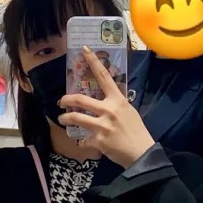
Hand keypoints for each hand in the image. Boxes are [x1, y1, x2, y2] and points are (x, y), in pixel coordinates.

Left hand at [57, 46, 154, 168]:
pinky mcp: (98, 140)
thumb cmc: (137, 131)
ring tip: (63, 119)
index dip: (93, 62)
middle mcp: (108, 110)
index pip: (104, 76)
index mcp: (117, 100)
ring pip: (75, 118)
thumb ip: (115, 105)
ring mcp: (102, 125)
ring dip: (65, 118)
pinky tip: (83, 143)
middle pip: (80, 99)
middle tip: (61, 101)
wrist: (142, 152)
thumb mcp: (129, 111)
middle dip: (66, 99)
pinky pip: (83, 140)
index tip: (84, 49)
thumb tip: (104, 101)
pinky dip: (82, 142)